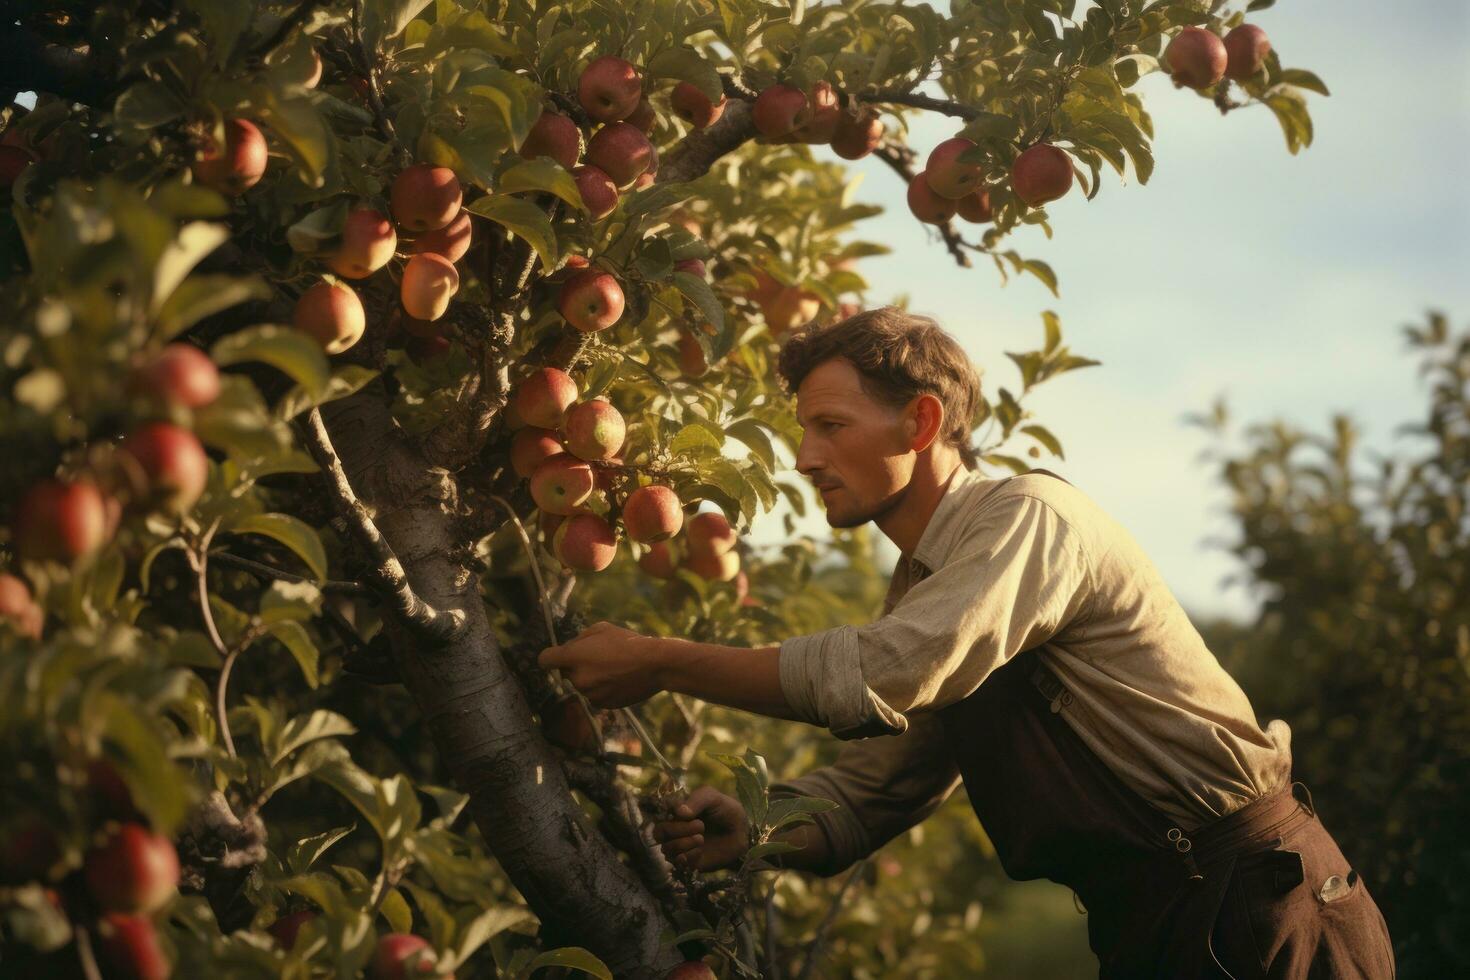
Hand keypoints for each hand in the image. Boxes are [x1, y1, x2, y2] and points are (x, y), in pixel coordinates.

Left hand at [538, 621, 663, 708]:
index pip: (545, 660)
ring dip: (591, 678)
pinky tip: (619, 679)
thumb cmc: (627, 642)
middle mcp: (577, 678)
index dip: (550, 657)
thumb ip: (580, 639)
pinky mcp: (602, 704)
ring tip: (613, 668)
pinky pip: (595, 695)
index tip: (557, 657)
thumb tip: (572, 647)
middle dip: (576, 666)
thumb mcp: (601, 628)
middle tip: (598, 658)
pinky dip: (602, 689)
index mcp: (573, 656)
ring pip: (582, 685)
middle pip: (566, 673)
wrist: (654, 665)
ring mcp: (589, 694)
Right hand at [653, 786, 748, 872]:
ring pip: (666, 849)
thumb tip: (678, 812)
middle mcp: (674, 830)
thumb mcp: (713, 798)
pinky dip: (688, 856)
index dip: (670, 815)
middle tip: (700, 826)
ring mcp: (680, 847)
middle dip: (678, 830)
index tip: (687, 813)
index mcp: (676, 812)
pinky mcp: (688, 863)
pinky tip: (700, 851)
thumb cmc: (726, 811)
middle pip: (659, 833)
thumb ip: (697, 800)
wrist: (742, 833)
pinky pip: (678, 863)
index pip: (660, 815)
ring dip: (683, 844)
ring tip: (701, 838)